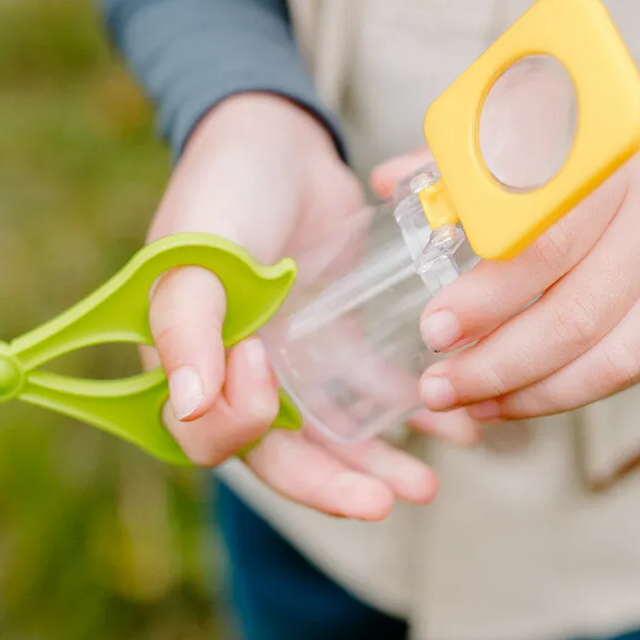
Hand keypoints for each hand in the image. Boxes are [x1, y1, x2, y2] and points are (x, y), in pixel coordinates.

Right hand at [145, 93, 477, 520]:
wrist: (277, 135)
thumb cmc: (224, 186)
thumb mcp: (198, 246)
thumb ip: (188, 321)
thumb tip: (190, 404)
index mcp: (183, 365)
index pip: (210, 434)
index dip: (244, 427)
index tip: (270, 380)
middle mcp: (234, 378)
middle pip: (280, 456)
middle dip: (333, 483)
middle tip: (384, 504)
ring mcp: (291, 365)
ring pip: (332, 437)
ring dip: (376, 465)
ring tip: (425, 486)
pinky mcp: (339, 343)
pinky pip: (372, 393)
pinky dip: (410, 413)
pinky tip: (456, 430)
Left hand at [373, 101, 639, 420]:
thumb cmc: (628, 153)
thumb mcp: (565, 133)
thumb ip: (477, 160)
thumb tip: (389, 180)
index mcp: (618, 170)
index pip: (552, 241)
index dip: (491, 293)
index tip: (434, 324)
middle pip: (576, 314)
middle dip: (496, 360)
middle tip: (434, 382)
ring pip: (605, 361)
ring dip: (525, 393)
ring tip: (459, 400)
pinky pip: (625, 375)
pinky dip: (561, 396)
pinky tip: (508, 401)